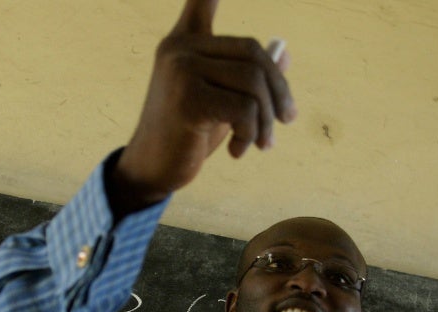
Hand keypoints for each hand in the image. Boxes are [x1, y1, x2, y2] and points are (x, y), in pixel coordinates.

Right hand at [109, 0, 296, 216]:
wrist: (152, 170)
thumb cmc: (188, 134)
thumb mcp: (222, 101)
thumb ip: (247, 76)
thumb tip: (284, 52)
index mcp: (184, 42)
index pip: (201, 1)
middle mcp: (180, 49)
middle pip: (254, 53)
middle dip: (279, 90)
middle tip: (285, 120)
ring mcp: (181, 71)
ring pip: (254, 83)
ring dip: (267, 120)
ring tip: (261, 143)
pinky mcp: (187, 100)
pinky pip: (245, 108)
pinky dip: (252, 133)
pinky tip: (239, 151)